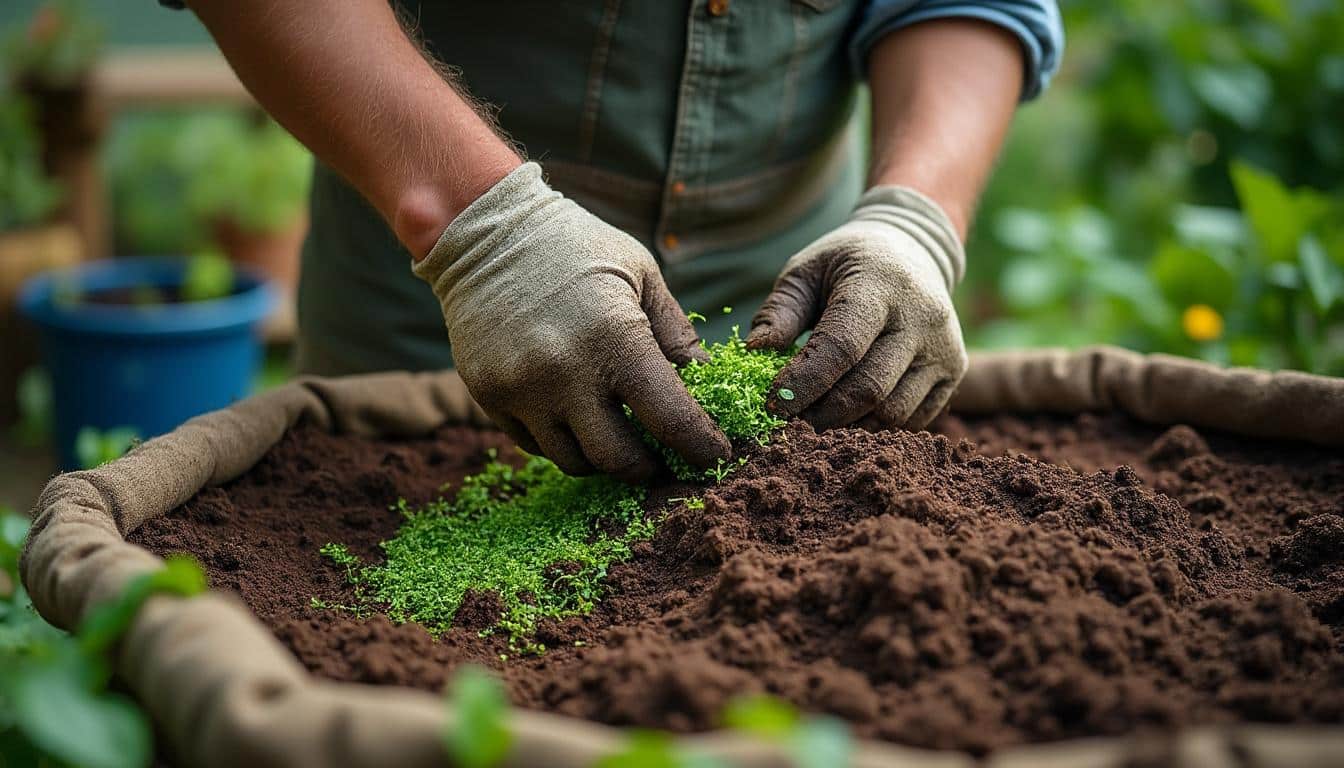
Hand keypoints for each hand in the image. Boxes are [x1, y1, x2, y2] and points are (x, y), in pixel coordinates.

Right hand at [414, 162, 730, 480]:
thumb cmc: (577, 248)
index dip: (700, 446)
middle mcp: (565, 372)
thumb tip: (706, 383)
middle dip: (647, 467)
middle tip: (660, 459)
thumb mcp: (641, 274)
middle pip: (618, 459)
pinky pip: (534, 444)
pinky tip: (571, 412)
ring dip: (602, 457)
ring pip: (573, 460)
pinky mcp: (488, 396)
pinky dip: (561, 439)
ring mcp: (521, 389)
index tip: (715, 455)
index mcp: (616, 337)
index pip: (671, 419)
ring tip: (614, 433)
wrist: (486, 234)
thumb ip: (676, 334)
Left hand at [747, 186, 967, 430]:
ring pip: (893, 412)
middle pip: (868, 388)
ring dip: (849, 426)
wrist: (914, 250)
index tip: (771, 404)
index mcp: (881, 286)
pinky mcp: (956, 371)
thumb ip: (781, 310)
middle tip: (788, 423)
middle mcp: (923, 318)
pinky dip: (876, 426)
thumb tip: (755, 351)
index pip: (842, 347)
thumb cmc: (847, 263)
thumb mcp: (807, 270)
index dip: (804, 382)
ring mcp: (945, 347)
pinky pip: (913, 419)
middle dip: (821, 415)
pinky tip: (849, 414)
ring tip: (816, 420)